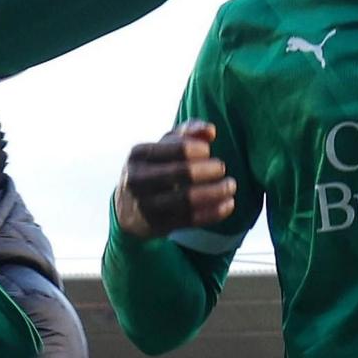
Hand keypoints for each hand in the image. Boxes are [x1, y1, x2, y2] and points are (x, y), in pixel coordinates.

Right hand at [115, 122, 236, 238]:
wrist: (126, 211)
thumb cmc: (152, 170)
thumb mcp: (161, 148)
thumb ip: (187, 133)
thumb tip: (211, 131)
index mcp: (139, 154)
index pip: (175, 149)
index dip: (198, 149)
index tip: (208, 151)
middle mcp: (138, 180)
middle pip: (182, 173)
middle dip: (209, 170)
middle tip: (222, 168)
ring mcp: (146, 205)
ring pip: (187, 199)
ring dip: (216, 192)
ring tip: (230, 186)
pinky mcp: (158, 226)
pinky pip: (191, 219)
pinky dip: (214, 212)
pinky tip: (228, 204)